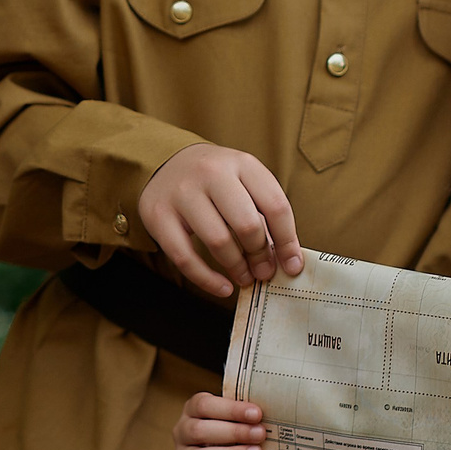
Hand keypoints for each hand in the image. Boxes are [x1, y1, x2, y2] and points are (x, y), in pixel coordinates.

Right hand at [139, 143, 302, 298]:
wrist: (166, 162)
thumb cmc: (216, 180)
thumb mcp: (244, 182)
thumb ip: (263, 214)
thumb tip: (285, 260)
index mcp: (242, 163)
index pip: (275, 206)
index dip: (287, 241)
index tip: (292, 266)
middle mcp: (211, 173)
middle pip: (247, 224)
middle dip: (260, 256)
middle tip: (264, 272)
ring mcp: (182, 193)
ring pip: (218, 241)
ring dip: (237, 268)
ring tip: (245, 277)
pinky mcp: (158, 214)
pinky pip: (185, 257)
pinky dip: (207, 279)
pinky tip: (223, 287)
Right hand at [175, 392, 267, 449]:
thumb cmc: (233, 436)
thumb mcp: (236, 420)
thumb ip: (245, 416)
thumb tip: (268, 415)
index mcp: (192, 410)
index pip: (204, 405)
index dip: (231, 409)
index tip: (257, 414)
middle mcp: (181, 433)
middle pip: (199, 431)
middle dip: (233, 432)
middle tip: (260, 434)